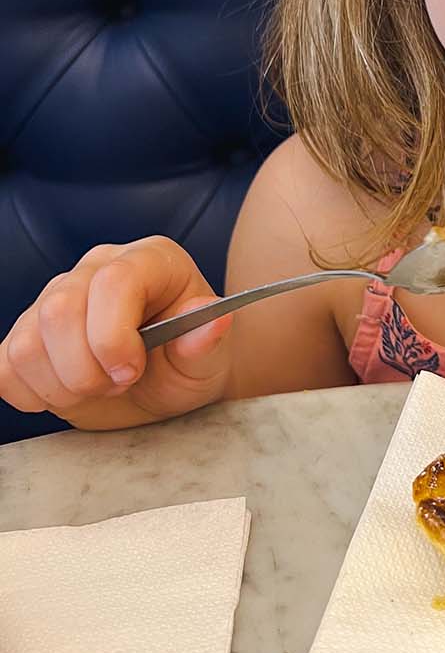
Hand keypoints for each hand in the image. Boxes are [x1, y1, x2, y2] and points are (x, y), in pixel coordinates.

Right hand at [0, 237, 232, 430]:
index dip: (113, 336)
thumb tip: (215, 319)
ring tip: (98, 387)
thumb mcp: (210, 358)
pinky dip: (29, 392)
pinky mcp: (29, 331)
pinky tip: (65, 391)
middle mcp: (98, 266)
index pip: (113, 283)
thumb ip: (207, 340)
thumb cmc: (189, 361)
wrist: (167, 380)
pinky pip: (4, 364)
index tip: (130, 372)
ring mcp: (57, 295)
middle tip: (120, 384)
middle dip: (86, 369)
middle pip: (58, 311)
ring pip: (26, 341)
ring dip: (61, 385)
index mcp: (150, 260)